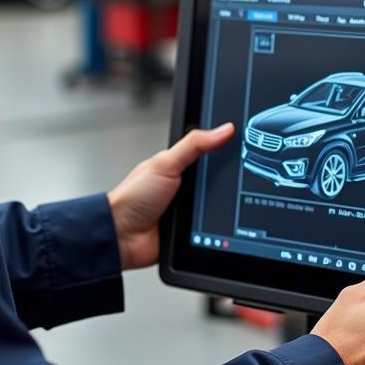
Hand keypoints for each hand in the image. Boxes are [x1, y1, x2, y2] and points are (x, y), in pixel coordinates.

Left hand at [107, 123, 234, 270]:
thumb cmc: (133, 197)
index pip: (210, 153)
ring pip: (218, 205)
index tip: (243, 144)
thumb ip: (194, 144)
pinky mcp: (192, 232)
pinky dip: (216, 228)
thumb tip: (224, 130)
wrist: (121, 235)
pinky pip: (213, 229)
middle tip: (234, 178)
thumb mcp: (166, 163)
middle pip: (218, 180)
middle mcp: (185, 186)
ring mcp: (189, 209)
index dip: (226, 149)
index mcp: (179, 165)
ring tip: (218, 205)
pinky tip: (216, 226)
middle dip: (225, 182)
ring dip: (220, 207)